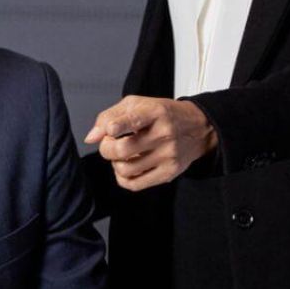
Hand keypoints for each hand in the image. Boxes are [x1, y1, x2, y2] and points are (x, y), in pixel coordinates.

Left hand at [84, 95, 217, 190]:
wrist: (198, 128)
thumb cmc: (163, 114)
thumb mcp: (137, 104)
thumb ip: (109, 116)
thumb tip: (91, 137)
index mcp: (155, 112)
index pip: (132, 120)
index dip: (113, 127)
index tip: (109, 131)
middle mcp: (164, 134)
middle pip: (121, 151)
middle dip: (106, 149)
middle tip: (110, 143)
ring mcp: (168, 155)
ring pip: (125, 169)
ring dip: (115, 163)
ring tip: (122, 155)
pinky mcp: (170, 173)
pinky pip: (135, 184)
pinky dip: (123, 178)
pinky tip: (127, 167)